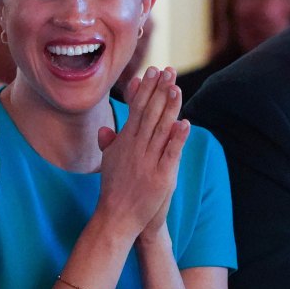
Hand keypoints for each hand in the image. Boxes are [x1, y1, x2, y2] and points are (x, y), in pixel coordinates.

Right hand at [96, 66, 189, 239]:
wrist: (117, 218)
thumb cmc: (114, 190)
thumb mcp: (108, 163)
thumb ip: (109, 144)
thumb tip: (105, 129)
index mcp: (124, 142)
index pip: (136, 108)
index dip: (145, 89)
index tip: (152, 70)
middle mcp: (135, 147)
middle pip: (149, 113)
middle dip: (159, 90)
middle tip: (168, 70)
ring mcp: (148, 161)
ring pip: (160, 129)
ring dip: (169, 108)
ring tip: (176, 88)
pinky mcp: (161, 176)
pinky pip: (170, 153)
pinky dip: (177, 138)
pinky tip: (185, 123)